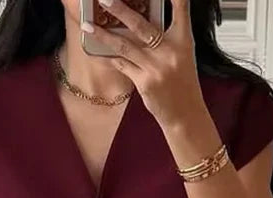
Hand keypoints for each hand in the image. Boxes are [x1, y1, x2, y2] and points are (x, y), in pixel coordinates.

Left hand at [83, 0, 203, 128]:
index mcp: (184, 40)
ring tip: (87, 26)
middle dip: (120, 11)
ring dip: (103, 35)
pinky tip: (94, 52)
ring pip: (124, 46)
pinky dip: (107, 58)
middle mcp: (170, 51)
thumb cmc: (182, 82)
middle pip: (141, 26)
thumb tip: (138, 21)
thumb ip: (165, 36)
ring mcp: (156, 67)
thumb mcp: (182, 54)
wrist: (185, 113)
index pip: (181, 8)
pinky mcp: (144, 82)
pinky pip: (121, 65)